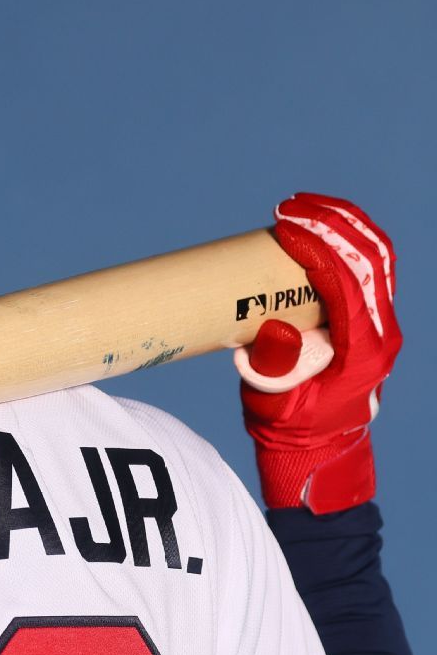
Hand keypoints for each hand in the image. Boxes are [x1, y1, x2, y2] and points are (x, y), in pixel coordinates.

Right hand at [234, 193, 400, 513]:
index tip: (284, 227)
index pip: (348, 283)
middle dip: (331, 223)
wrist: (318, 449)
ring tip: (302, 205)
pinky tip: (318, 225)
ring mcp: (381, 324)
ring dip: (342, 223)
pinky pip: (369, 266)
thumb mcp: (276, 403)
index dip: (318, 248)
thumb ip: (273, 370)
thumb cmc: (291, 428)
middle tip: (289, 207)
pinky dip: (346, 238)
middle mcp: (381, 332)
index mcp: (364, 351)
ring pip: (376, 256)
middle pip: (370, 258)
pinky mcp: (370, 319)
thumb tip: (274, 331)